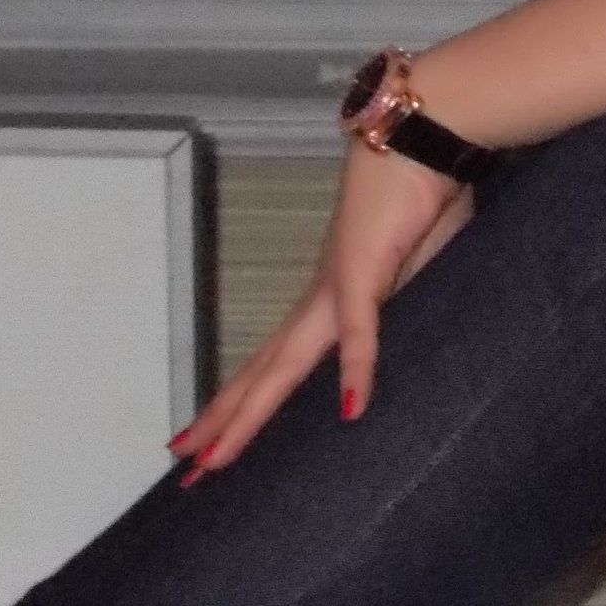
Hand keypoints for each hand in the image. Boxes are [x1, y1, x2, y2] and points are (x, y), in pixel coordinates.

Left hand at [169, 140, 471, 479]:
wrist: (421, 138)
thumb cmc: (421, 193)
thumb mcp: (417, 264)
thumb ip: (405, 299)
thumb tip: (410, 322)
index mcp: (331, 297)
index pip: (277, 358)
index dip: (244, 397)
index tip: (209, 435)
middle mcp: (320, 298)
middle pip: (262, 371)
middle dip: (223, 420)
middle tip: (184, 468)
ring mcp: (337, 288)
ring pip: (283, 363)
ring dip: (247, 411)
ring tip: (213, 454)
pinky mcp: (365, 275)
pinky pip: (360, 330)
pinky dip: (357, 368)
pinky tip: (353, 407)